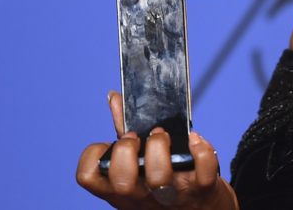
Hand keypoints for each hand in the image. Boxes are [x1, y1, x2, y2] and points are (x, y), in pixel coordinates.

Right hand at [76, 92, 238, 208]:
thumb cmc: (165, 183)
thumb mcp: (139, 165)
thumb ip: (125, 132)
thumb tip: (115, 97)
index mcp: (120, 190)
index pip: (89, 177)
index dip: (93, 155)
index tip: (109, 143)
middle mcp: (142, 196)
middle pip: (122, 181)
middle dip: (126, 151)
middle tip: (137, 138)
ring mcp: (172, 194)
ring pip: (159, 177)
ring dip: (159, 147)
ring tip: (163, 136)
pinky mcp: (202, 190)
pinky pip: (203, 171)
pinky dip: (201, 150)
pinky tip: (195, 139)